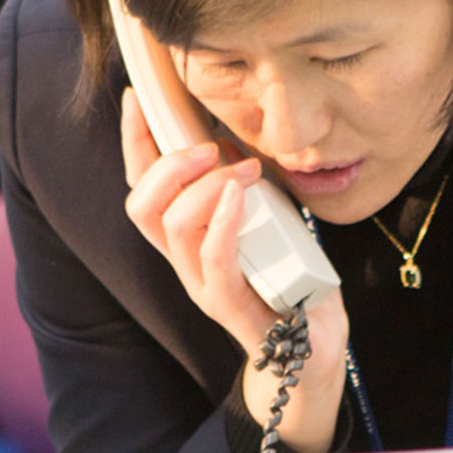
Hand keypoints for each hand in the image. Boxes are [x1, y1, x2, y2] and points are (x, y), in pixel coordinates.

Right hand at [120, 88, 348, 452]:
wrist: (316, 353)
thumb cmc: (293, 282)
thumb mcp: (270, 221)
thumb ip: (248, 188)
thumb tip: (235, 141)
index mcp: (189, 239)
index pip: (144, 187)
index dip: (136, 143)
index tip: (138, 98)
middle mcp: (186, 263)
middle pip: (142, 206)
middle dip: (167, 162)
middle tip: (212, 145)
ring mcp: (206, 288)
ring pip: (171, 228)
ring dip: (203, 185)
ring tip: (241, 169)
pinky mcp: (234, 310)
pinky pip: (214, 262)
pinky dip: (220, 223)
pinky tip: (236, 196)